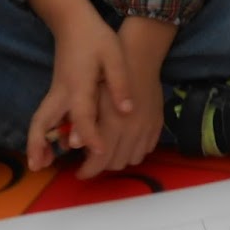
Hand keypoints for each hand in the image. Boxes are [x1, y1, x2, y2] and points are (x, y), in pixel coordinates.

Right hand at [25, 0, 131, 170]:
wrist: (73, 22)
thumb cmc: (96, 38)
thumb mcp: (114, 55)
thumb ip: (120, 83)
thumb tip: (128, 110)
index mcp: (78, 84)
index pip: (82, 114)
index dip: (90, 135)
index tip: (99, 152)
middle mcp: (61, 92)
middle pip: (43, 121)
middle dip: (39, 144)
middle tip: (38, 166)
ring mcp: (55, 93)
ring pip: (39, 120)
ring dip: (36, 141)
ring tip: (38, 163)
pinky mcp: (56, 93)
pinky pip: (45, 116)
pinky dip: (42, 133)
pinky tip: (49, 147)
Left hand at [71, 55, 163, 180]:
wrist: (138, 58)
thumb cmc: (108, 75)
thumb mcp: (90, 97)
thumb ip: (83, 124)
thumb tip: (72, 146)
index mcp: (114, 126)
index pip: (100, 161)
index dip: (87, 170)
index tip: (78, 171)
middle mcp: (133, 131)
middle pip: (116, 163)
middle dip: (101, 165)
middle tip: (91, 158)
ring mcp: (148, 129)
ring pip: (132, 159)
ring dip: (119, 158)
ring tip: (108, 149)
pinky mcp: (157, 124)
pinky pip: (146, 148)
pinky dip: (134, 150)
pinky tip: (125, 141)